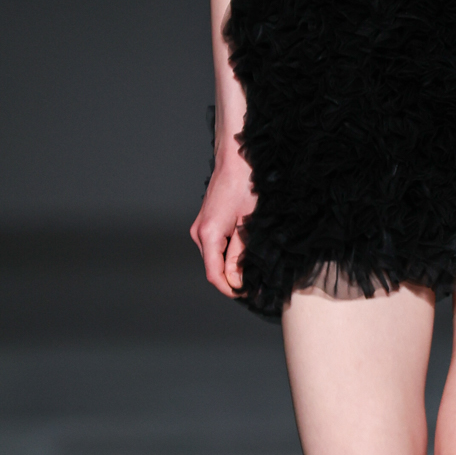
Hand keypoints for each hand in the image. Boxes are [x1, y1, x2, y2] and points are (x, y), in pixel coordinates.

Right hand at [190, 155, 257, 298]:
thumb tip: (236, 280)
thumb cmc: (246, 186)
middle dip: (232, 278)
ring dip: (231, 265)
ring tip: (253, 267)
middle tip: (256, 283)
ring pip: (214, 258)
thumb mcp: (249, 224)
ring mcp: (200, 228)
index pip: (213, 275)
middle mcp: (199, 233)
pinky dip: (228, 253)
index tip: (247, 294)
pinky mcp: (205, 223)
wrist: (236, 160)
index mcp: (208, 234)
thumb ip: (241, 254)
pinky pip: (215, 247)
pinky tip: (245, 251)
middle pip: (213, 267)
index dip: (229, 289)